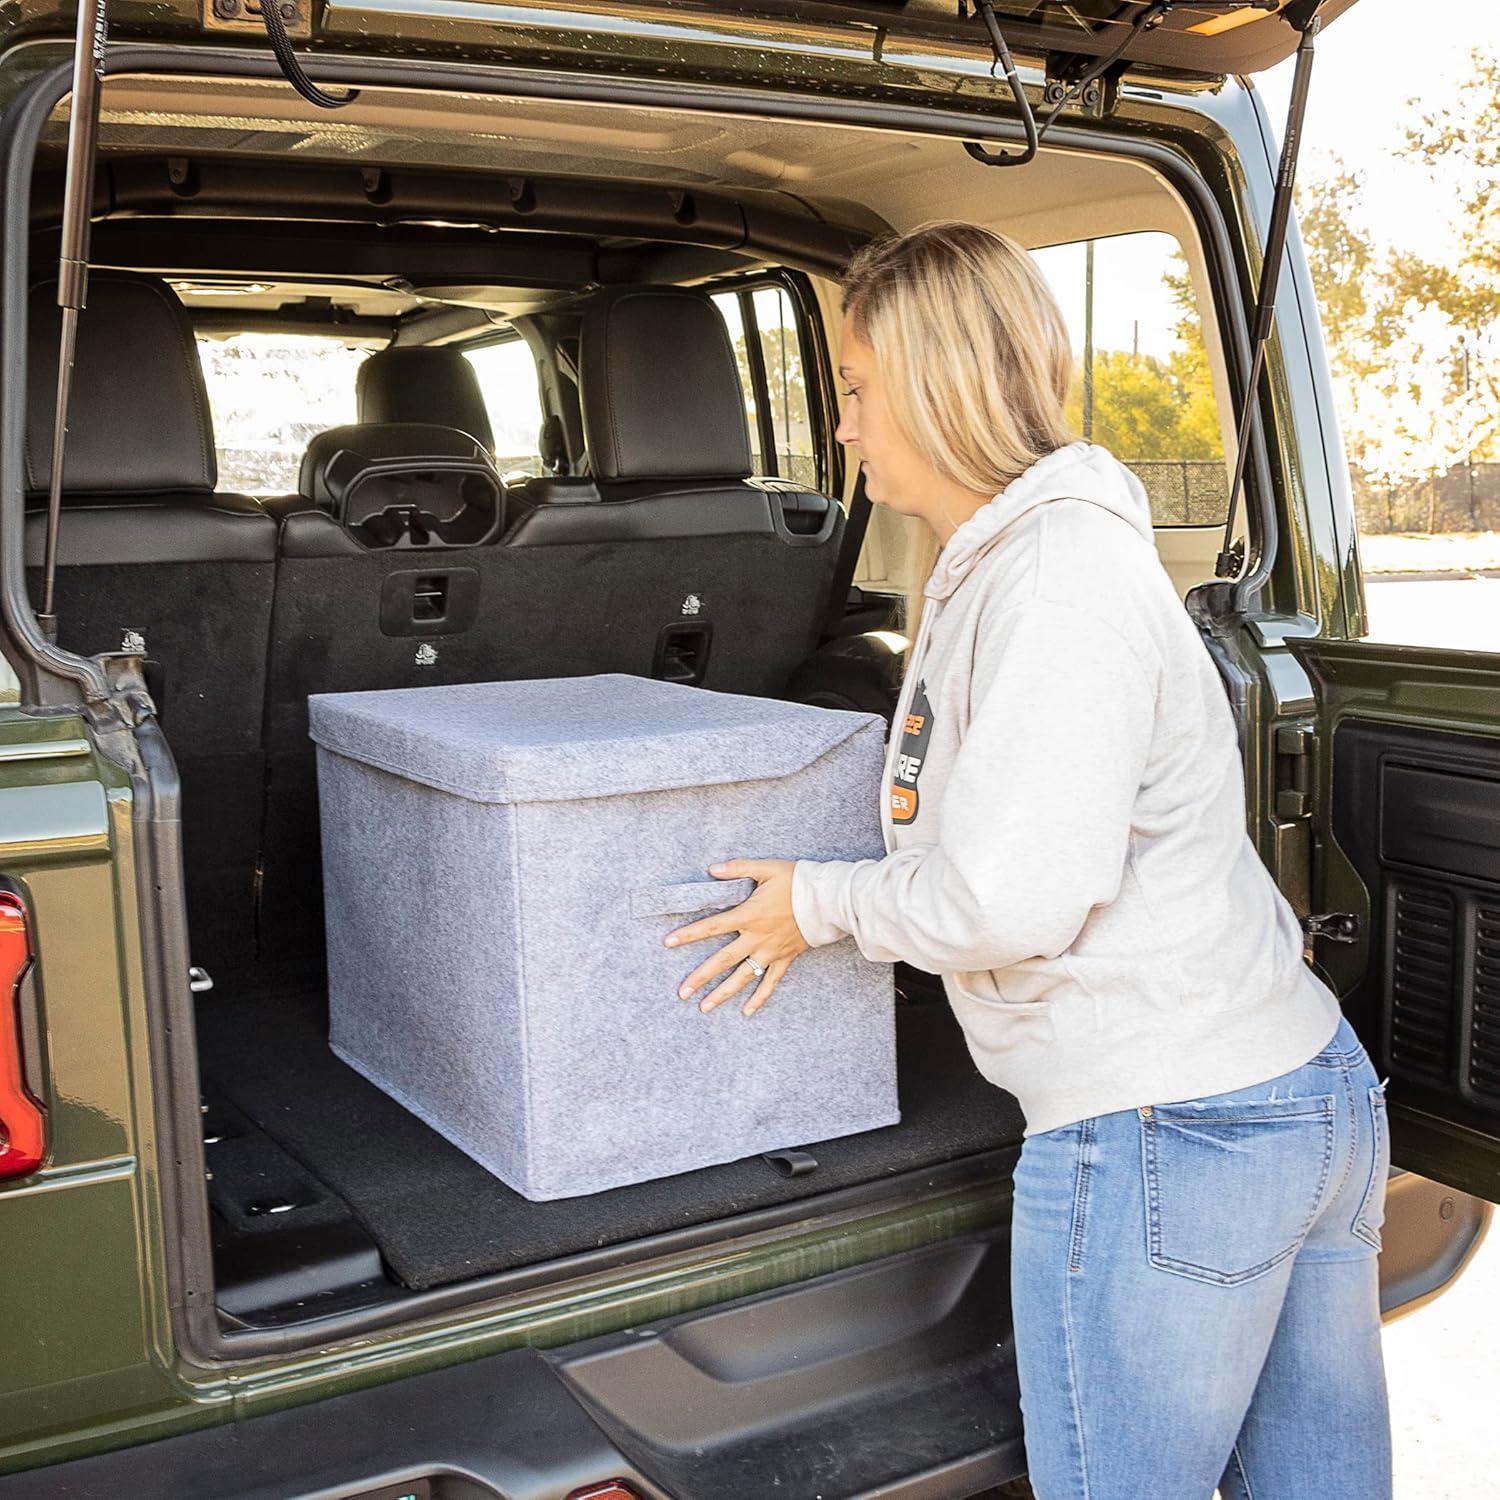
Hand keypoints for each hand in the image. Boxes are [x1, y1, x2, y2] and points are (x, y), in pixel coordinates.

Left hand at [664, 859, 809, 1016]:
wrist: (828, 899)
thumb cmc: (797, 881)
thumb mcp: (767, 868)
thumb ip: (738, 868)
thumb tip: (712, 869)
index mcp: (749, 915)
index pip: (712, 926)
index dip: (689, 934)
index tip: (668, 943)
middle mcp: (757, 938)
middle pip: (723, 961)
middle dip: (700, 977)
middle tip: (682, 992)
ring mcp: (771, 952)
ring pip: (743, 977)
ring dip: (723, 993)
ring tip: (704, 1007)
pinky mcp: (785, 958)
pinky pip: (771, 983)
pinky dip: (759, 998)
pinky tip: (747, 1012)